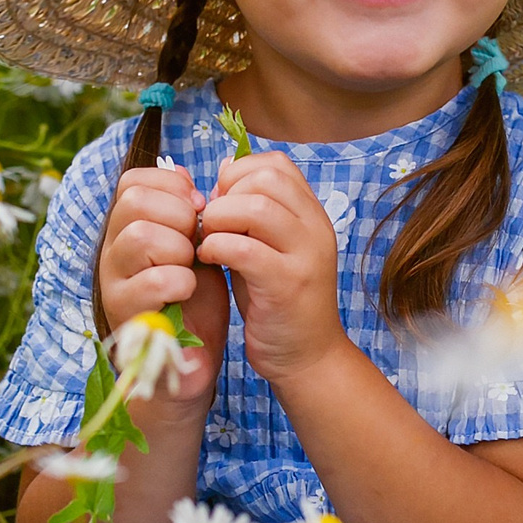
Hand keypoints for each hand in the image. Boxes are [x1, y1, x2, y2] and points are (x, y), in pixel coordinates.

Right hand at [95, 160, 226, 411]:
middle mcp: (112, 249)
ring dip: (179, 249)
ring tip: (191, 268)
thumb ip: (186, 211)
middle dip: (178, 215)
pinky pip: (152, 282)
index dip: (173, 187)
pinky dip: (180, 282)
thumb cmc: (193, 299)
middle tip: (196, 242)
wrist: (190, 359)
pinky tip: (188, 292)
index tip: (198, 208)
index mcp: (127, 227)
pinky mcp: (124, 315)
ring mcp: (112, 282)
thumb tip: (184, 172)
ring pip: (139, 237)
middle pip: (133, 201)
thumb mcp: (194, 245)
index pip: (133, 181)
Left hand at [194, 150, 345, 386]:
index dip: (238, 175)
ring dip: (218, 219)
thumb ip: (252, 213)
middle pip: (266, 179)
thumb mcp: (271, 247)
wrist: (308, 357)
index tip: (221, 202)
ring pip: (255, 208)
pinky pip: (244, 249)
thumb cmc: (279, 301)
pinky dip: (216, 247)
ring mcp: (306, 256)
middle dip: (226, 195)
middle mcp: (316, 229)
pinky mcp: (287, 285)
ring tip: (207, 240)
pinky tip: (208, 259)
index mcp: (312, 215)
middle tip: (211, 223)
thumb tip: (222, 174)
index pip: (276, 165)